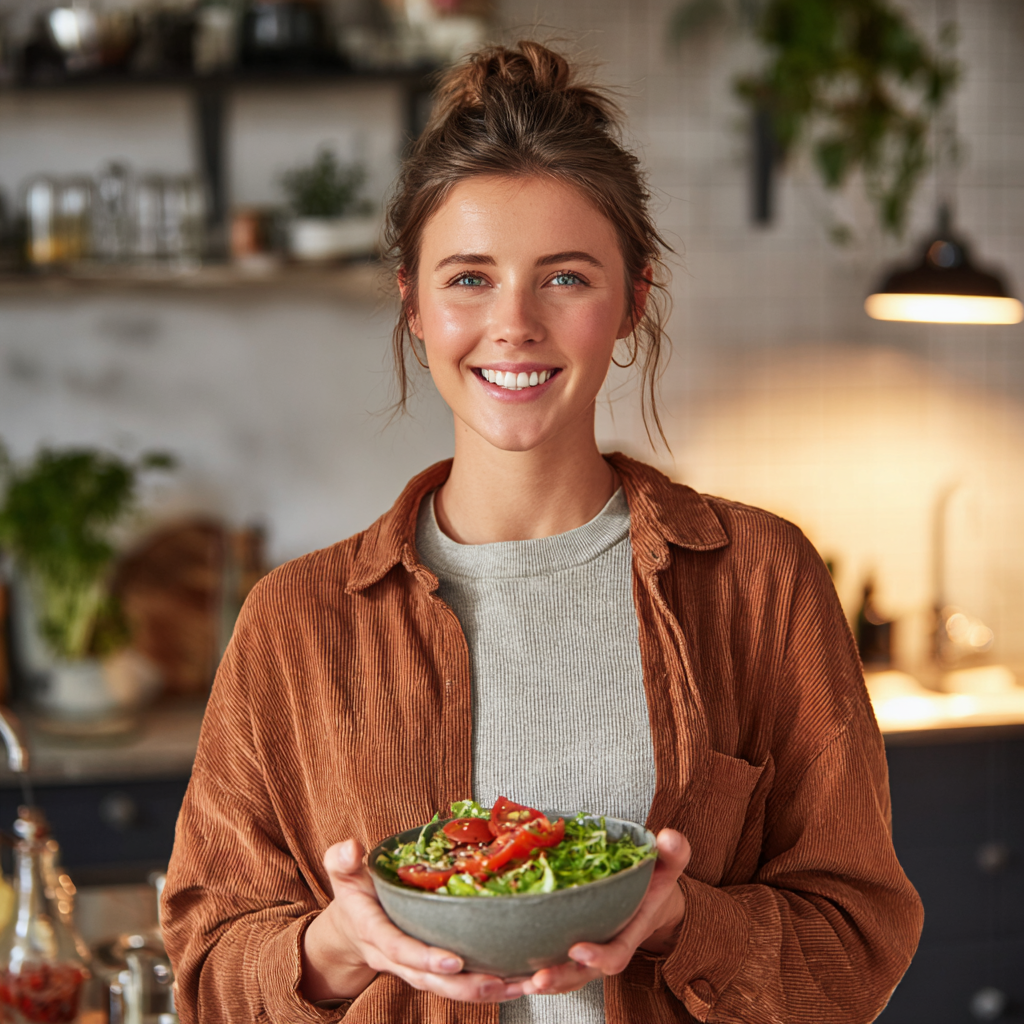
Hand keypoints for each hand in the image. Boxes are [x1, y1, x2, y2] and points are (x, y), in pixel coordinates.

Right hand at [300, 839, 524, 1004]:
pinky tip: (516, 984)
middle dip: (462, 984)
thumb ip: (342, 859)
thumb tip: (351, 849)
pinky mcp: (429, 970)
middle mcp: (392, 956)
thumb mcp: (343, 870)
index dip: (423, 957)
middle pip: (428, 978)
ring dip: (482, 991)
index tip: (453, 960)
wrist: (350, 925)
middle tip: (496, 982)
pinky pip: (456, 984)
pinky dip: (486, 987)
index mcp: (372, 930)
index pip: (397, 947)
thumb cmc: (355, 890)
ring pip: (446, 987)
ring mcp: (411, 967)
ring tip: (517, 987)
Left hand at [519, 828, 690, 996]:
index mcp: (626, 933)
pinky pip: (543, 961)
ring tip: (513, 981)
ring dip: (536, 981)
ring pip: (559, 975)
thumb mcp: (666, 866)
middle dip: (559, 978)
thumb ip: (673, 855)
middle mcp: (602, 949)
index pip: (615, 955)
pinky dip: (523, 970)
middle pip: (580, 974)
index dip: (599, 957)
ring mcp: (582, 952)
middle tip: (537, 978)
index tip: (579, 948)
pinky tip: (499, 969)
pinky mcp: (563, 946)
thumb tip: (671, 837)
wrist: (646, 897)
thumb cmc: (653, 881)